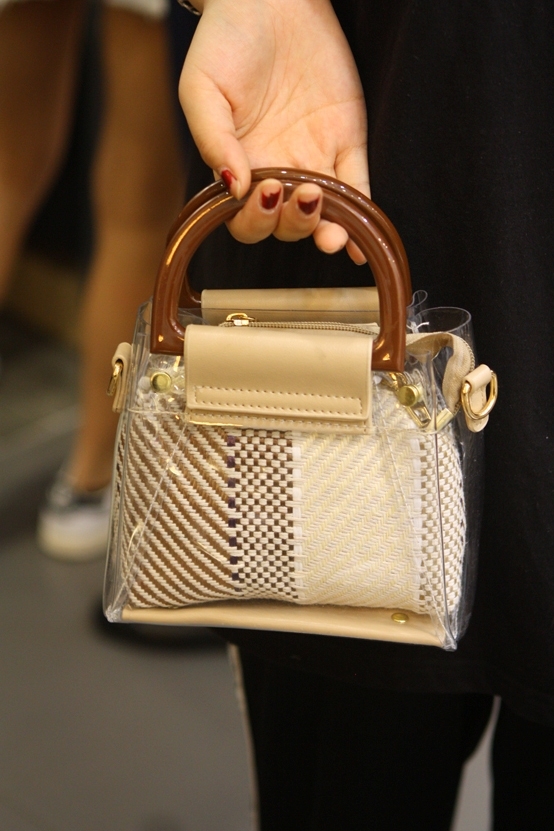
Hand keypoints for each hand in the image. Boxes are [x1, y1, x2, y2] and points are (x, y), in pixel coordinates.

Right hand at [179, 0, 368, 262]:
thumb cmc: (225, 41)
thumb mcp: (202, 88)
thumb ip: (213, 139)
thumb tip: (231, 188)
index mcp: (239, 166)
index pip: (244, 218)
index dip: (254, 218)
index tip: (265, 190)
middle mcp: (276, 171)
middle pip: (284, 226)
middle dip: (293, 224)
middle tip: (300, 192)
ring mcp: (313, 160)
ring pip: (322, 216)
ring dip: (326, 230)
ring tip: (329, 226)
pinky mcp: (346, 142)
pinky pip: (357, 189)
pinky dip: (360, 216)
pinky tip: (360, 242)